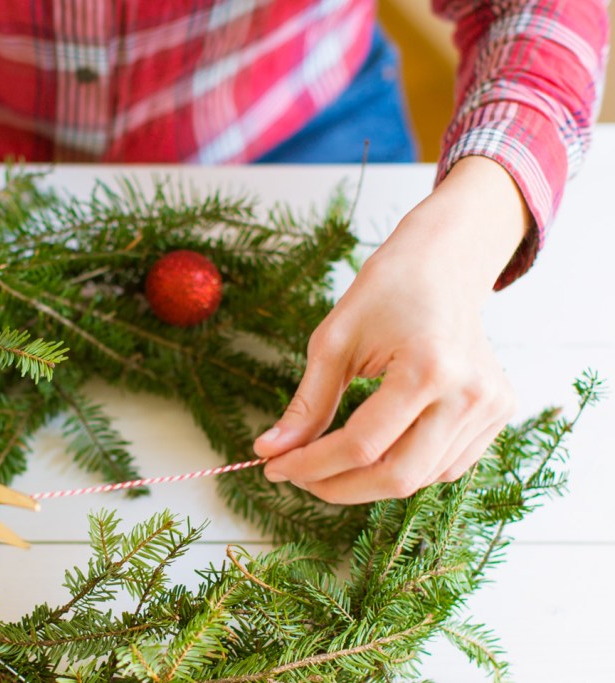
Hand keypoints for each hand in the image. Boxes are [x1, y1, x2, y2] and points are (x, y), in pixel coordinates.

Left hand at [253, 157, 529, 503]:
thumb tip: (271, 450)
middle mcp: (470, 395)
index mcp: (429, 370)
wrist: (445, 262)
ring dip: (367, 482)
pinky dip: (404, 468)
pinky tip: (373, 453)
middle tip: (297, 477)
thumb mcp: (334, 342)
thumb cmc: (386, 292)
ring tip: (327, 463)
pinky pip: (446, 466)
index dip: (311, 464)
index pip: (361, 445)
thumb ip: (307, 403)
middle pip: (397, 477)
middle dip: (338, 487)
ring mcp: (491, 407)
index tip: (274, 467)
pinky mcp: (499, 413)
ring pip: (422, 478)